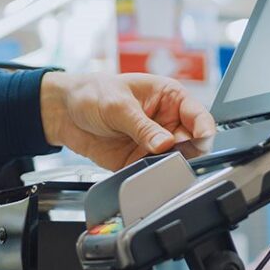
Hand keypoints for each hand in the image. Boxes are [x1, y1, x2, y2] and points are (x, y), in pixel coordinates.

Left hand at [40, 72, 215, 169]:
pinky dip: (149, 176)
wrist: (63, 112)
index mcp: (170, 98)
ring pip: (174, 161)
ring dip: (167, 166)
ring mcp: (154, 143)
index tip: (202, 141)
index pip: (199, 116)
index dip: (205, 130)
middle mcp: (167, 122)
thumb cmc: (92, 93)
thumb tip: (166, 144)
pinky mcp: (139, 160)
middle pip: (192, 144)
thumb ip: (142, 127)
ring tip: (152, 161)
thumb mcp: (119, 105)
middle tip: (171, 154)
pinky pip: (152, 173)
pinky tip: (141, 171)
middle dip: (186, 152)